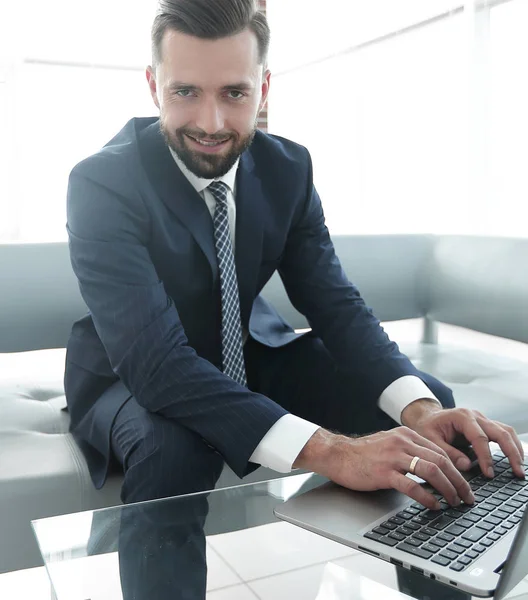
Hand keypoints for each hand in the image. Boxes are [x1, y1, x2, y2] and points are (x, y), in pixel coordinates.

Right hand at [293, 427, 474, 509]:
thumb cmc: (363, 453)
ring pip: (431, 470)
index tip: (465, 484)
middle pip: (441, 460)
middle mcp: (403, 442)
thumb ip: (410, 450)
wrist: (338, 454)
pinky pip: (413, 485)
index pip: (441, 451)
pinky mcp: (384, 472)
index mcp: (406, 434)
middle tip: (467, 497)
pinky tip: (434, 506)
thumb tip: (433, 467)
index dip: (457, 469)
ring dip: (448, 489)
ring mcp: (393, 456)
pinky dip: (428, 497)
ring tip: (454, 502)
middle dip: (459, 481)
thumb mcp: (390, 443)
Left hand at [403, 404, 525, 479]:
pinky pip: (503, 434)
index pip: (480, 438)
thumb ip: (447, 451)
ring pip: (506, 431)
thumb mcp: (429, 439)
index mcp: (462, 416)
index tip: (490, 474)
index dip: (486, 457)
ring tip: (520, 468)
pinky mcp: (485, 426)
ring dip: (515, 449)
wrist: (427, 417)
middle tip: (517, 472)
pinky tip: (515, 459)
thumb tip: (467, 466)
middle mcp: (475, 416)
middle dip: (511, 453)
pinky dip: (511, 445)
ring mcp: (482, 420)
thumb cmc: (427, 427)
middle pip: (500, 432)